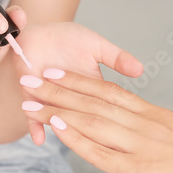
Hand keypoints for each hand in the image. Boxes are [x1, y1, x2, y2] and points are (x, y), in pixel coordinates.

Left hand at [12, 23, 143, 144]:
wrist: (40, 33)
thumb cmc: (69, 38)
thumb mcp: (97, 46)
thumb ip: (117, 58)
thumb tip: (140, 70)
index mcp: (93, 87)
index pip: (103, 105)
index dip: (110, 114)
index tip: (120, 127)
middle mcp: (73, 97)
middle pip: (80, 114)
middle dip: (85, 124)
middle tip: (95, 137)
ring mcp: (53, 99)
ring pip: (57, 117)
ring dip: (60, 125)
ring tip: (67, 136)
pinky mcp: (33, 97)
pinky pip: (33, 117)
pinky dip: (36, 127)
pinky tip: (40, 140)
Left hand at [19, 68, 172, 172]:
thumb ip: (147, 155)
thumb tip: (121, 168)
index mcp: (156, 116)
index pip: (111, 93)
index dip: (81, 83)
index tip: (59, 75)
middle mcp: (145, 123)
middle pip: (94, 100)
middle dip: (59, 89)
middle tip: (33, 79)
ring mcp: (141, 143)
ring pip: (91, 119)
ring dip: (58, 108)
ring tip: (31, 100)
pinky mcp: (140, 166)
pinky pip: (100, 149)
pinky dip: (76, 136)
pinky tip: (57, 127)